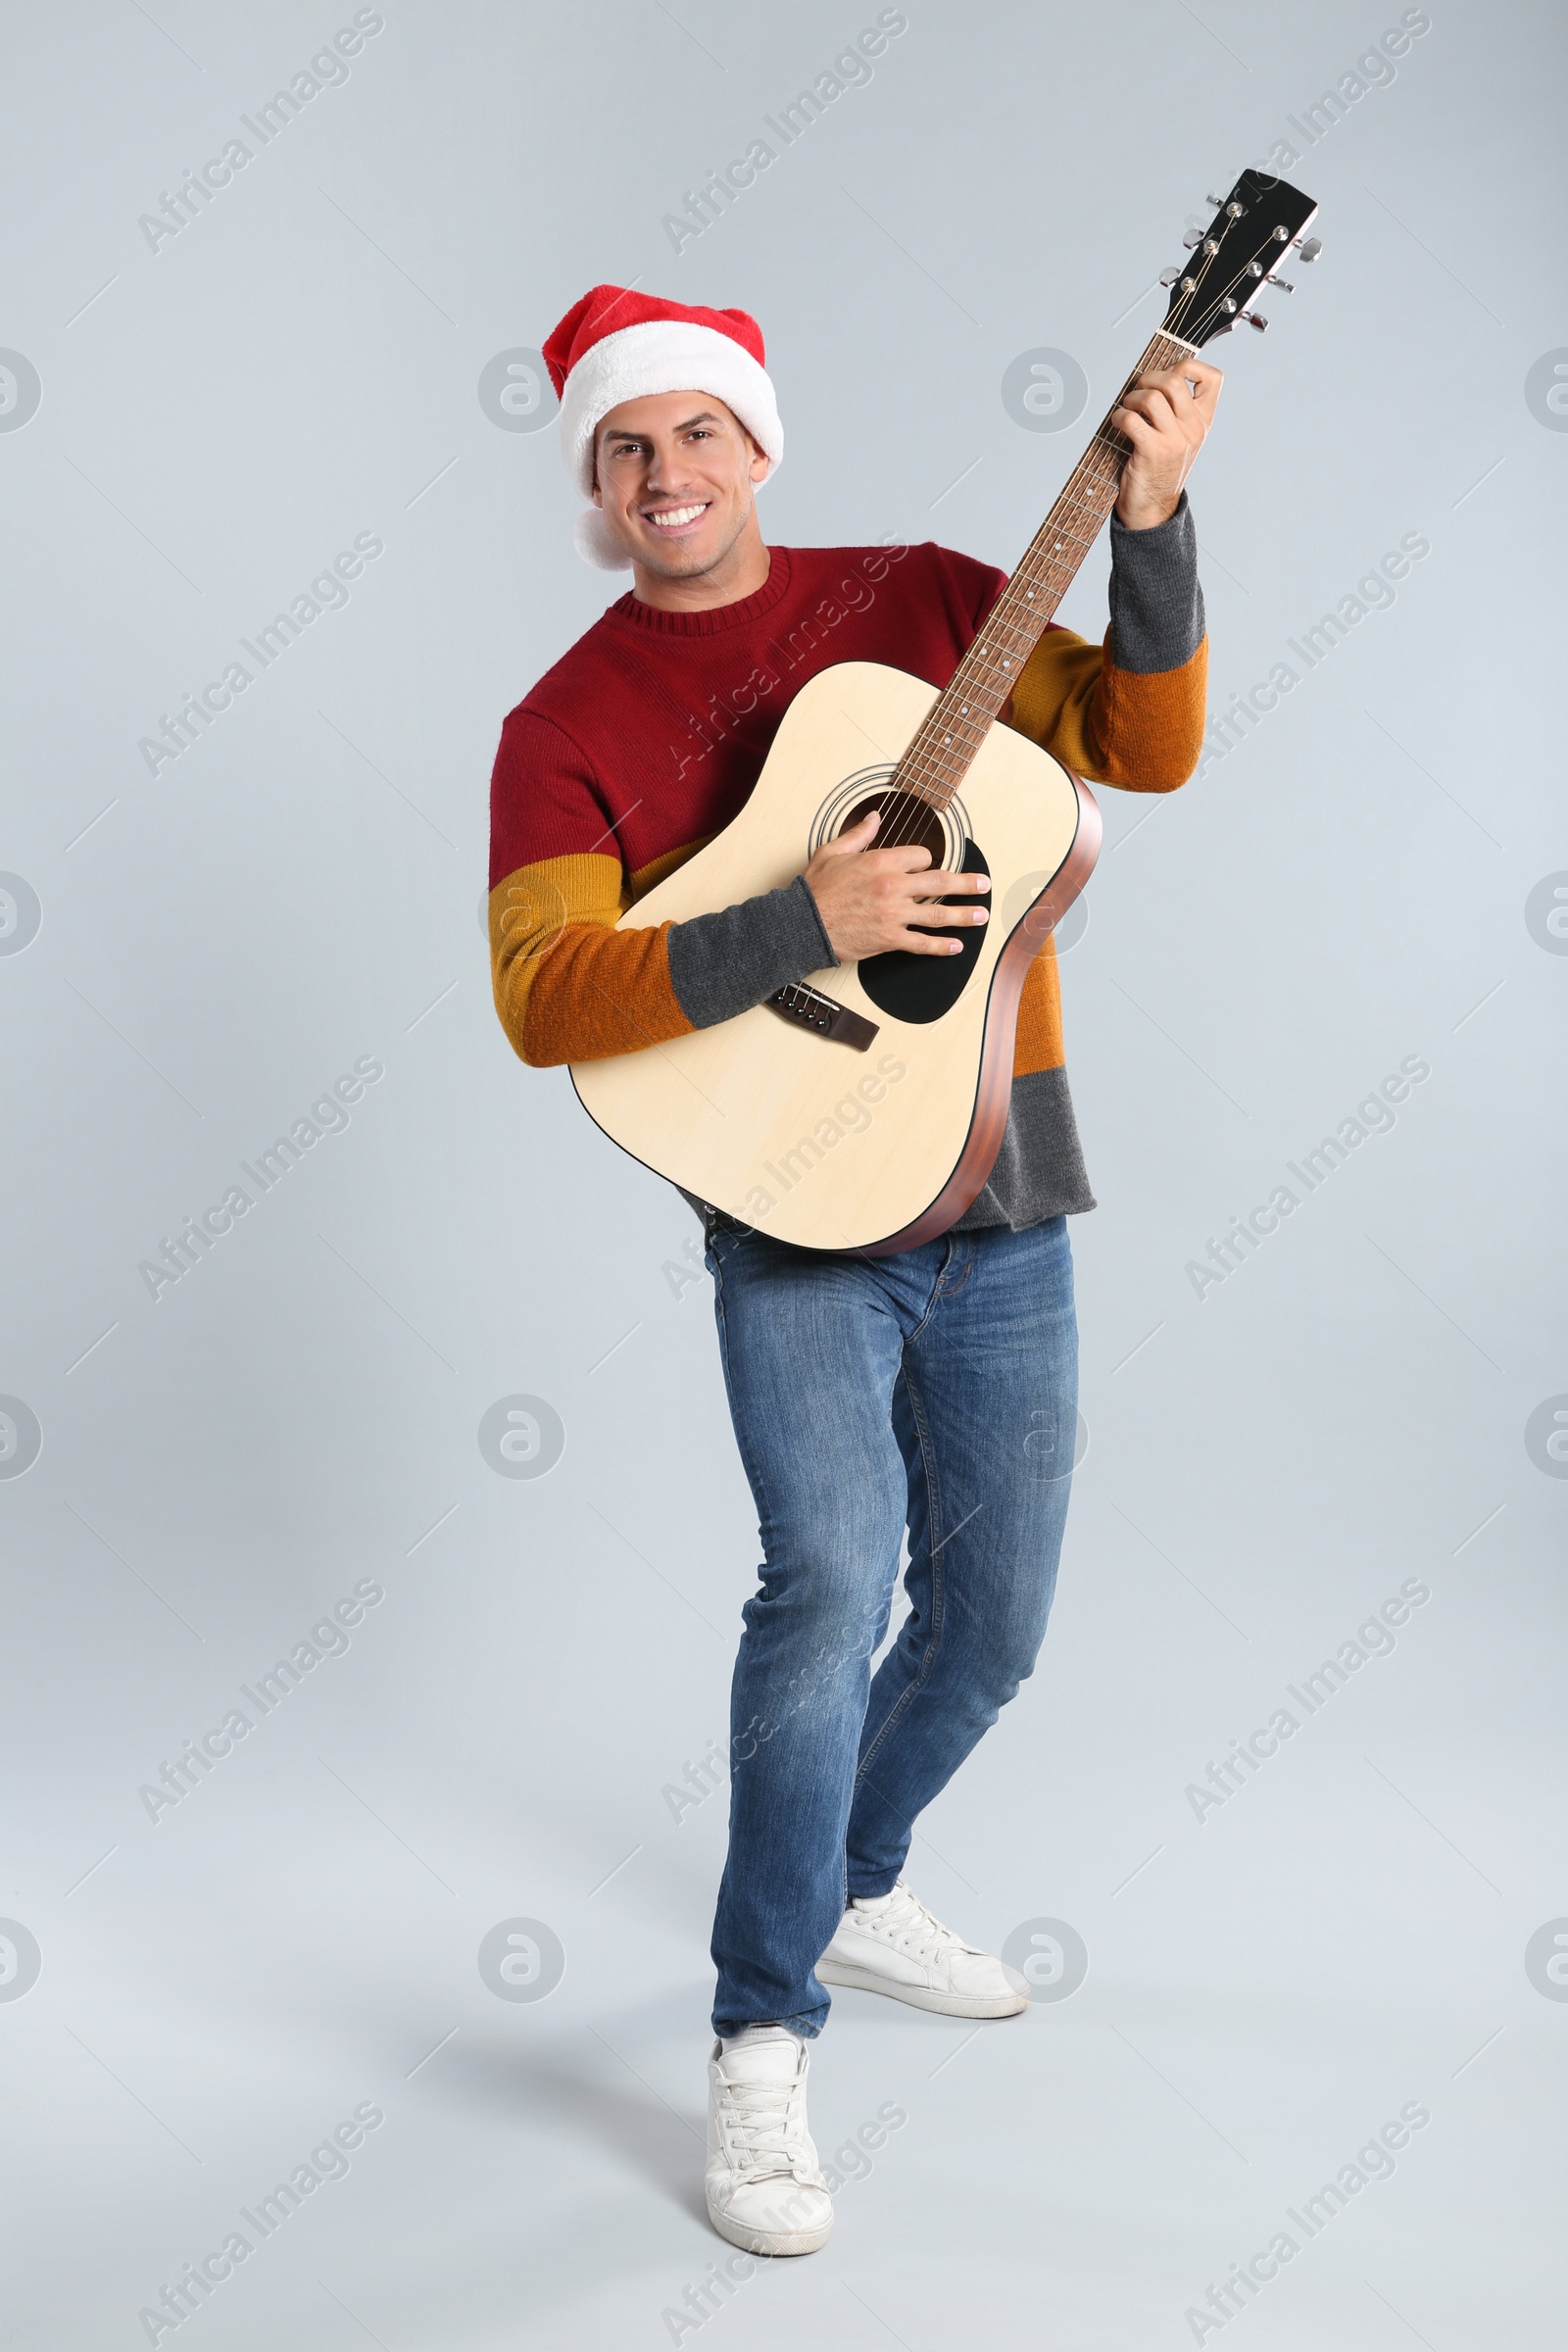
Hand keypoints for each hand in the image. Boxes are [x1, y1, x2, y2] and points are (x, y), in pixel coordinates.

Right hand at [803, 810, 989, 961]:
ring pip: (938, 913)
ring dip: (964, 914)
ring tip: (981, 915)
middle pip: (940, 881)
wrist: (803, 925)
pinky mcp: (890, 939)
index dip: (926, 860)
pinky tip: (956, 946)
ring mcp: (894, 915)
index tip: (927, 866)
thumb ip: (858, 834)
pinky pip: (922, 943)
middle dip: (966, 883)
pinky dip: (941, 946)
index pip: (921, 857)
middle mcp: (894, 886)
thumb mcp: (833, 852)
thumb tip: (874, 818)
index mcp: (882, 861)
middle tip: (983, 885)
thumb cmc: (815, 890)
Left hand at [1112, 358, 1222, 527]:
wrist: (1153, 509)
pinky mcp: (1154, 451)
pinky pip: (1132, 419)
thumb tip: (1152, 374)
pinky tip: (1118, 424)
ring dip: (1132, 398)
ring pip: (1152, 397)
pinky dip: (1119, 416)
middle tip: (1138, 391)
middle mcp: (1194, 429)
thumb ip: (1175, 408)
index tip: (1169, 373)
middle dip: (1149, 377)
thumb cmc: (1159, 467)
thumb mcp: (1178, 436)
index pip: (1214, 378)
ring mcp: (1176, 441)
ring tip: (1127, 410)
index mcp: (1204, 421)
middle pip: (1175, 380)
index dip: (1190, 365)